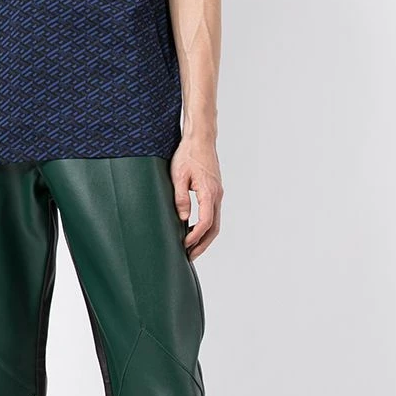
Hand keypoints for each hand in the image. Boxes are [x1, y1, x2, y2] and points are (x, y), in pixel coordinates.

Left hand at [171, 138, 222, 260]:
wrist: (201, 139)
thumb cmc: (188, 154)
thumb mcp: (178, 175)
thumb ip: (180, 198)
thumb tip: (182, 218)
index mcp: (209, 192)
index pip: (205, 222)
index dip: (195, 236)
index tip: (184, 245)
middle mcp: (217, 195)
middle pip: (214, 228)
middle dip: (202, 244)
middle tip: (190, 256)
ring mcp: (217, 193)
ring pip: (215, 222)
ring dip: (204, 237)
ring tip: (191, 248)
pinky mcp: (214, 191)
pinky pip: (213, 214)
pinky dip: (206, 226)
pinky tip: (193, 230)